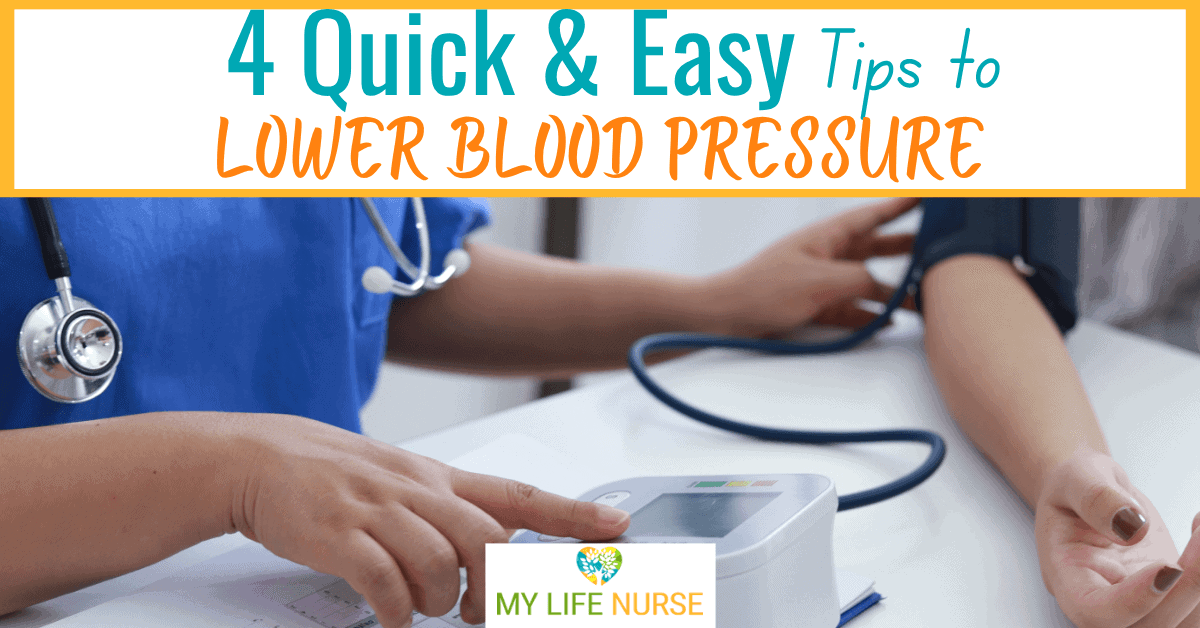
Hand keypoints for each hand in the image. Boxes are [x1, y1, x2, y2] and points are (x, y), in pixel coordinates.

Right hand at [227, 415, 629, 626]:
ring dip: (439, 601)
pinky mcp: (340, 535)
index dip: (571, 513)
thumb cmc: (342, 476)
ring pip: (440, 565)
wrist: (264, 459)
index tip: (616, 529)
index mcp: (440, 478)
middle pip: (486, 541)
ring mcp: (379, 510)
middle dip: (496, 588)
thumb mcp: (406, 481)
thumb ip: (453, 512)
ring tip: (423, 606)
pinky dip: (397, 611)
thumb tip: (499, 551)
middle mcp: (418, 490)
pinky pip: (385, 582)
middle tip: (480, 612)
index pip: (518, 495)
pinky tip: (392, 615)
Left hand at [709, 197, 919, 337]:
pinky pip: (854, 308)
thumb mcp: (821, 282)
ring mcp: (823, 281)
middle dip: (910, 247)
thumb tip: (888, 290)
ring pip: (870, 282)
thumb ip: (861, 281)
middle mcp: (829, 254)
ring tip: (925, 293)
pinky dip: (872, 314)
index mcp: (828, 235)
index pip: (875, 214)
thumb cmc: (761, 290)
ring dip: (895, 290)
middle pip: (879, 247)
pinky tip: (890, 321)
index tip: (931, 195)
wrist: (725, 318)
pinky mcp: (816, 306)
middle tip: (941, 243)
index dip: (904, 204)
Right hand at [1036, 449, 1199, 626]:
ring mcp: (1139, 606)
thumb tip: (1132, 526)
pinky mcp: (1168, 598)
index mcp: (1069, 579)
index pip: (1095, 612)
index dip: (1134, 601)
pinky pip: (1195, 609)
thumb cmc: (1074, 487)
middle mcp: (1104, 603)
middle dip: (1187, 589)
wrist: (1092, 494)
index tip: (1168, 566)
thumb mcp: (1075, 475)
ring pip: (1182, 623)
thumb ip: (1096, 498)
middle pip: (1149, 625)